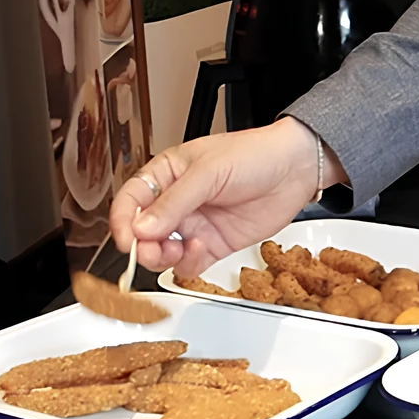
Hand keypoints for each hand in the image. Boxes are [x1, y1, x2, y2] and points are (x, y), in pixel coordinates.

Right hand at [109, 118, 346, 279]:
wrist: (295, 169)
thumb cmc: (254, 154)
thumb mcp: (210, 171)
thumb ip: (175, 201)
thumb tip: (142, 228)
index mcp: (167, 174)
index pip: (130, 199)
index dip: (122, 221)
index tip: (126, 239)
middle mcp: (176, 202)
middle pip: (141, 232)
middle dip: (142, 245)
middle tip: (151, 249)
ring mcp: (194, 225)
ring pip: (161, 252)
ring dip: (163, 258)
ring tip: (180, 249)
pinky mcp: (213, 245)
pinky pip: (188, 264)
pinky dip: (188, 263)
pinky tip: (202, 249)